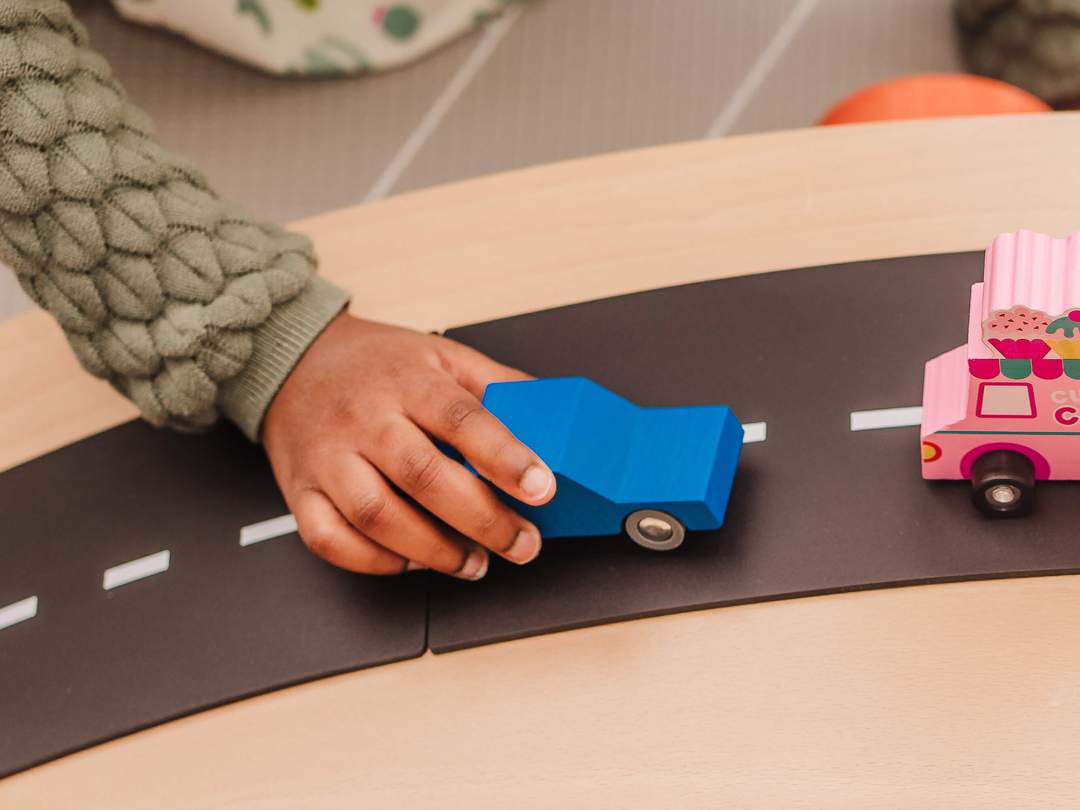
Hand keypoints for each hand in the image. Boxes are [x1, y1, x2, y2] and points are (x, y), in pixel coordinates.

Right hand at [262, 313, 556, 579]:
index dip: (505, 458)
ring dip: (435, 551)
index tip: (542, 488)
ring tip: (475, 562)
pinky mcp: (302, 491)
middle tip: (522, 544)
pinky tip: (414, 561)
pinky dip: (376, 562)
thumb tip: (557, 414)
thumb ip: (497, 385)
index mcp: (409, 381)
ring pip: (378, 515)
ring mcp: (329, 458)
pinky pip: (331, 539)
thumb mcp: (442, 354)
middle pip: (424, 476)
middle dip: (482, 520)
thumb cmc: (377, 363)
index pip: (462, 420)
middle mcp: (365, 418)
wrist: (292, 357)